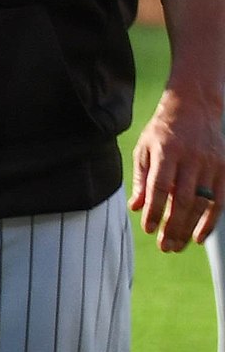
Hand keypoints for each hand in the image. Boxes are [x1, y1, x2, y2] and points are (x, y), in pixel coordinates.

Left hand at [130, 88, 224, 250]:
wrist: (195, 105)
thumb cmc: (164, 130)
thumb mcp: (145, 147)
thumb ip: (141, 178)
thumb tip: (136, 207)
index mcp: (167, 150)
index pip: (160, 186)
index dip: (154, 210)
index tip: (148, 229)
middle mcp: (191, 157)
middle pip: (182, 199)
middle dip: (172, 227)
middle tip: (164, 247)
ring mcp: (210, 163)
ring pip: (202, 204)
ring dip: (189, 229)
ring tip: (177, 246)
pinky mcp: (224, 168)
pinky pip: (219, 201)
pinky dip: (210, 222)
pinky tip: (198, 237)